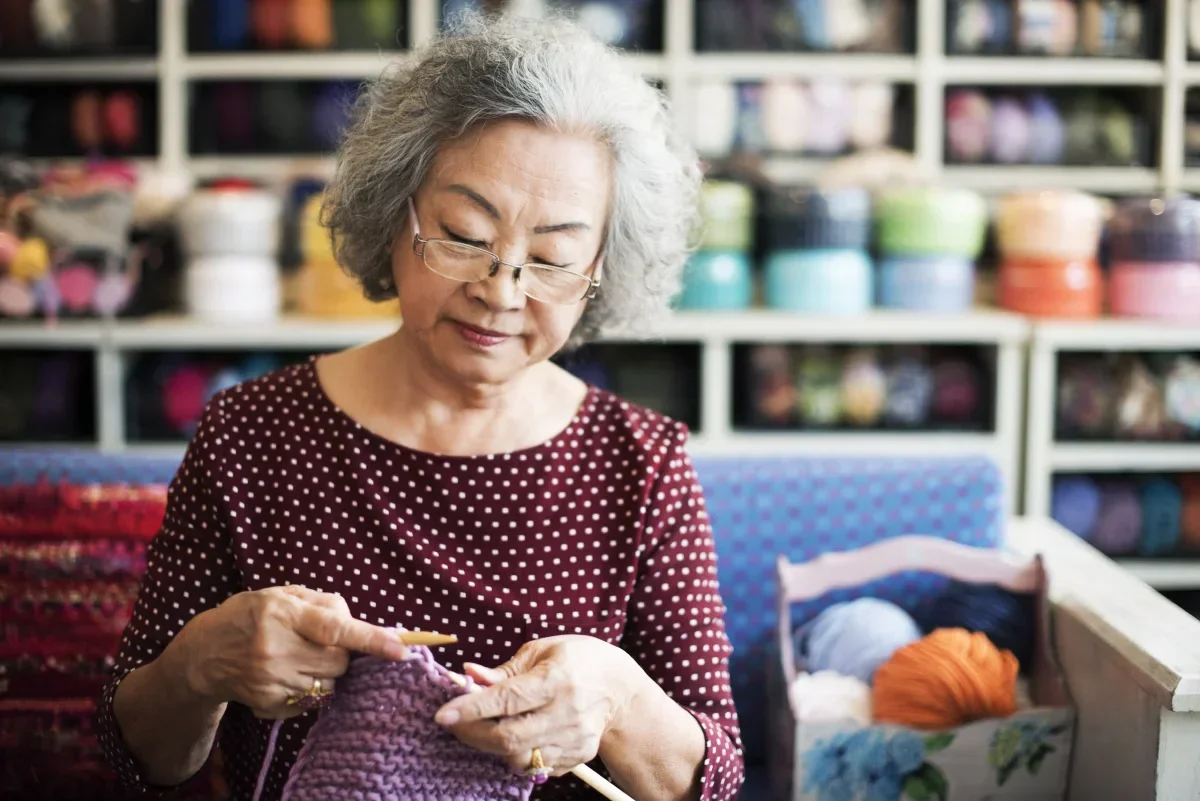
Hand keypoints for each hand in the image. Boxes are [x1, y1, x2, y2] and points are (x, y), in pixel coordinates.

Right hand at [167, 585, 408, 718]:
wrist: (203, 656)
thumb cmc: (249, 616)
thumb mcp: (280, 594)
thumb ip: (322, 602)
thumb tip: (356, 620)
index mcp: (281, 614)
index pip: (334, 628)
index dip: (370, 639)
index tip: (400, 647)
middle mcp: (276, 649)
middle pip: (340, 660)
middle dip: (343, 652)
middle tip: (320, 642)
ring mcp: (272, 681)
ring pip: (330, 682)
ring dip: (327, 670)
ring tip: (300, 656)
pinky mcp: (269, 704)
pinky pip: (312, 700)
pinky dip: (310, 687)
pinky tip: (287, 673)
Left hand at [433, 635, 648, 775]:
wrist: (621, 689)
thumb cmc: (578, 661)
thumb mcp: (543, 651)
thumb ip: (505, 670)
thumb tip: (468, 676)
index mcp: (557, 679)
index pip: (507, 699)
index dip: (472, 708)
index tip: (443, 714)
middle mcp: (566, 713)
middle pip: (508, 738)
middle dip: (472, 733)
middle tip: (454, 722)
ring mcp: (573, 740)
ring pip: (518, 758)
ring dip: (491, 745)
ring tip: (483, 727)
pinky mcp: (576, 758)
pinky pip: (534, 765)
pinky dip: (515, 754)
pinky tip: (512, 735)